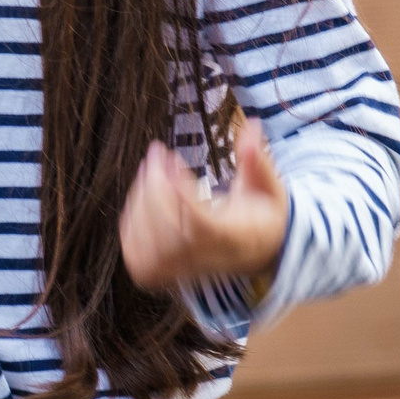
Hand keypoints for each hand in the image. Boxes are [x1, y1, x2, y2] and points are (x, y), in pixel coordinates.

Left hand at [117, 118, 287, 291]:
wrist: (255, 251)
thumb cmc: (261, 215)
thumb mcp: (268, 187)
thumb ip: (257, 159)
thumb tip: (252, 125)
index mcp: (236, 238)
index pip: (202, 225)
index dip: (180, 193)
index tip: (172, 159)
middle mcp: (209, 258)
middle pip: (171, 234)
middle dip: (155, 189)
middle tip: (156, 153)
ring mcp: (183, 270)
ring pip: (149, 247)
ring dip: (140, 200)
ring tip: (149, 166)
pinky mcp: (163, 273)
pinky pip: (136, 255)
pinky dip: (131, 222)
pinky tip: (140, 193)